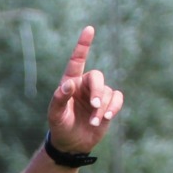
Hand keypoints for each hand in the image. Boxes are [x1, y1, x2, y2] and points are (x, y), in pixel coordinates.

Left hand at [46, 26, 123, 154]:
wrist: (71, 143)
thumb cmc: (60, 126)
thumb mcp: (55, 115)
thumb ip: (59, 99)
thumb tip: (68, 85)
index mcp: (70, 82)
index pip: (77, 61)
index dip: (83, 45)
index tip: (89, 29)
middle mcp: (85, 85)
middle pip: (97, 77)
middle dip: (98, 91)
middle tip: (94, 106)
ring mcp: (98, 94)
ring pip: (108, 92)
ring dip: (102, 107)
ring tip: (94, 121)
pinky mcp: (108, 104)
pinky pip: (117, 99)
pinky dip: (114, 107)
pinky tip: (106, 117)